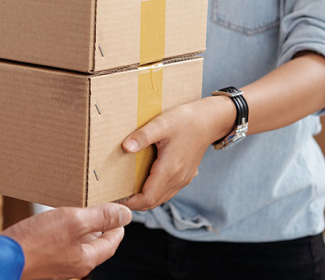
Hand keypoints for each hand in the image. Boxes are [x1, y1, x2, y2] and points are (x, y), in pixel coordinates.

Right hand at [0, 203, 131, 279]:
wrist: (2, 257)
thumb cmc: (36, 241)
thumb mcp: (73, 221)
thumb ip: (101, 217)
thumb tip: (126, 215)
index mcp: (86, 259)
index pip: (111, 243)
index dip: (118, 226)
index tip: (121, 214)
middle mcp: (73, 266)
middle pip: (95, 244)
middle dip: (100, 226)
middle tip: (102, 208)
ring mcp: (57, 265)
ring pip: (77, 245)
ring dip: (81, 228)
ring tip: (79, 210)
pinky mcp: (42, 261)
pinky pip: (60, 245)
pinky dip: (64, 232)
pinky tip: (55, 220)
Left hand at [120, 96, 234, 210]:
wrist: (210, 121)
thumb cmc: (186, 120)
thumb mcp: (162, 124)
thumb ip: (142, 136)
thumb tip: (125, 147)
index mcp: (169, 170)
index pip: (147, 198)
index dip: (130, 202)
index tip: (114, 198)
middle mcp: (177, 179)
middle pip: (152, 202)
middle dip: (134, 203)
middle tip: (115, 196)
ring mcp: (182, 179)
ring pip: (160, 199)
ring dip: (143, 199)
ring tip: (125, 191)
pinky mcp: (184, 176)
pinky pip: (166, 192)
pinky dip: (153, 193)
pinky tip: (142, 183)